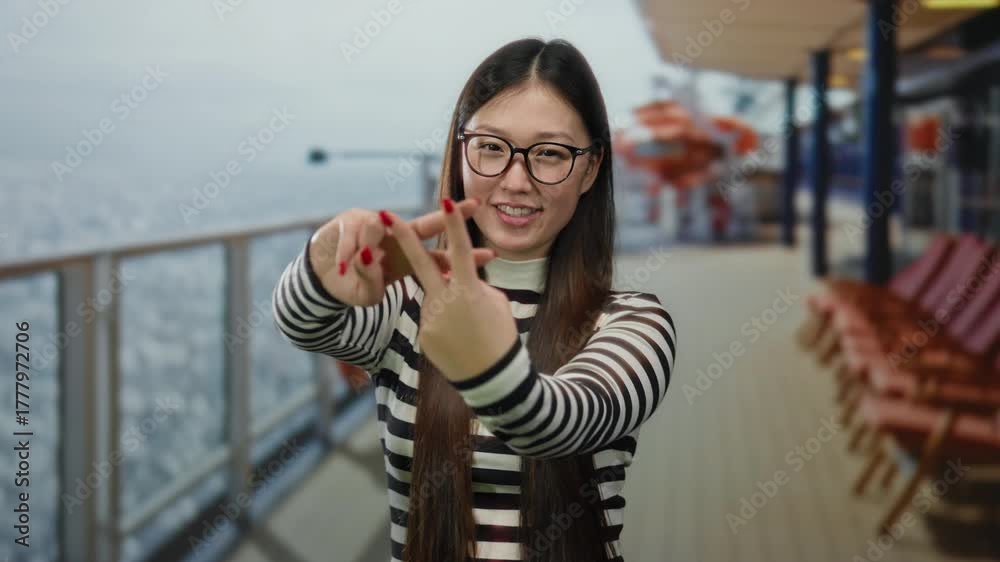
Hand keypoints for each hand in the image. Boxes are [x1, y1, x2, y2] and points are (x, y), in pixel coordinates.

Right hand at [308, 203, 496, 306]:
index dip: (463, 258)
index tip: (491, 256)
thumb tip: (375, 260)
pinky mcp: (348, 220)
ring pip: (377, 232)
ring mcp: (374, 224)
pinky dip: (344, 256)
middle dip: (449, 216)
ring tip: (358, 263)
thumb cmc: (351, 285)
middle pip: (425, 225)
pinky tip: (340, 268)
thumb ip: (375, 281)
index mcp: (407, 258)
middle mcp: (396, 237)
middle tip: (473, 206)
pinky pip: (350, 238)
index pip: (440, 258)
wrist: (319, 275)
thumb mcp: (368, 292)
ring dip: (367, 252)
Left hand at [383, 198, 519, 382]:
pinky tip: (459, 343)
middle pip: (420, 261)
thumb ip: (474, 286)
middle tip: (384, 215)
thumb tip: (460, 279)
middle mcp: (445, 300)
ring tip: (468, 332)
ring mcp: (430, 317)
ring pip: (434, 298)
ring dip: (449, 307)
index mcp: (469, 289)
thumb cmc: (502, 337)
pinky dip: (445, 327)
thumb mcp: (496, 304)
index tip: (445, 200)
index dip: (453, 223)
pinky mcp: (423, 334)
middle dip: (402, 236)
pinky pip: (432, 319)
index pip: (460, 249)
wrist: (492, 379)